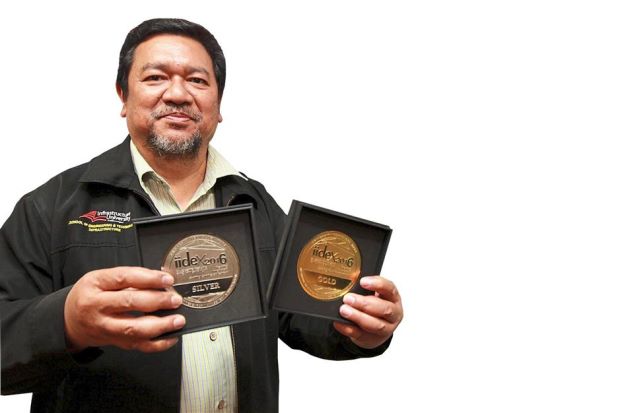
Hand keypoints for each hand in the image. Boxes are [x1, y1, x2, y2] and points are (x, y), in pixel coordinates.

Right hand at [64, 266, 184, 352]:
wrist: (69, 321)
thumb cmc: (90, 295)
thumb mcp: (101, 279)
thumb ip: (129, 277)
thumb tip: (161, 279)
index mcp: (95, 284)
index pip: (124, 278)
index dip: (148, 278)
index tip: (167, 279)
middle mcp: (97, 306)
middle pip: (130, 303)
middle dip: (157, 301)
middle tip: (175, 299)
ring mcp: (104, 327)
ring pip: (133, 329)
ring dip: (160, 325)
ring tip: (177, 320)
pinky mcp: (113, 342)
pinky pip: (137, 345)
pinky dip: (157, 344)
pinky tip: (171, 336)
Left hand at [333, 276, 402, 348]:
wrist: (376, 331)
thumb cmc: (375, 307)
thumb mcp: (374, 296)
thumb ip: (365, 290)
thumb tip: (348, 281)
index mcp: (394, 298)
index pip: (390, 289)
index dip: (377, 284)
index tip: (363, 282)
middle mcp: (394, 313)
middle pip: (384, 309)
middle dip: (365, 303)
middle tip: (348, 298)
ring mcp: (386, 328)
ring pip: (375, 324)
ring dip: (358, 316)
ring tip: (344, 310)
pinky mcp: (372, 339)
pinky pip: (360, 334)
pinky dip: (348, 328)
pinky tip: (339, 323)